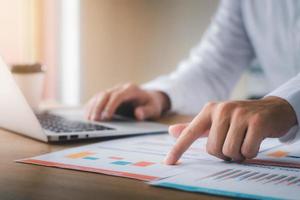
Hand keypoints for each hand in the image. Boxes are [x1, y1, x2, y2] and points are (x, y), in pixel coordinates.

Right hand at [85, 83, 169, 120]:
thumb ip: (146, 111)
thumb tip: (138, 114)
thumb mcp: (153, 109)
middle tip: (94, 120)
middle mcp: (120, 88)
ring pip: (99, 96)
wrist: (150, 97)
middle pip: (105, 94)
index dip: (111, 106)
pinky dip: (91, 106)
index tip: (106, 117)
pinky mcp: (109, 95)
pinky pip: (97, 98)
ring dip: (92, 107)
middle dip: (98, 107)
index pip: (118, 96)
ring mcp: (114, 90)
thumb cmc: (152, 104)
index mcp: (131, 90)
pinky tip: (87, 114)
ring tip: (88, 120)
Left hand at [165, 96, 296, 163]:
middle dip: (224, 153)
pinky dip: (251, 152)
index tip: (168, 163)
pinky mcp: (257, 121)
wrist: (272, 109)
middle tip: (234, 142)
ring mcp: (240, 114)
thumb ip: (194, 127)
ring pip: (229, 151)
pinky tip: (255, 140)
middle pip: (213, 149)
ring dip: (238, 154)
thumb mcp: (215, 120)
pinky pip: (247, 151)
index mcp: (209, 110)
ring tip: (244, 141)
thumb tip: (171, 131)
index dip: (178, 149)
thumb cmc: (239, 118)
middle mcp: (222, 109)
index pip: (190, 133)